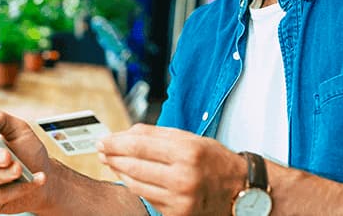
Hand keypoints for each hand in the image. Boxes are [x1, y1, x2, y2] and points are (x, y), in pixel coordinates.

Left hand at [97, 124, 244, 215]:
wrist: (240, 191)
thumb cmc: (215, 161)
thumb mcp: (192, 140)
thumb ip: (158, 135)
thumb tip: (125, 134)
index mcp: (189, 152)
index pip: (140, 145)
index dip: (117, 142)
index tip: (103, 140)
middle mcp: (184, 177)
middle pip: (134, 165)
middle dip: (113, 157)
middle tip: (102, 150)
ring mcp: (179, 200)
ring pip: (136, 184)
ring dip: (120, 172)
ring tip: (112, 162)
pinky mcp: (177, 215)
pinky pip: (147, 198)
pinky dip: (136, 186)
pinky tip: (131, 177)